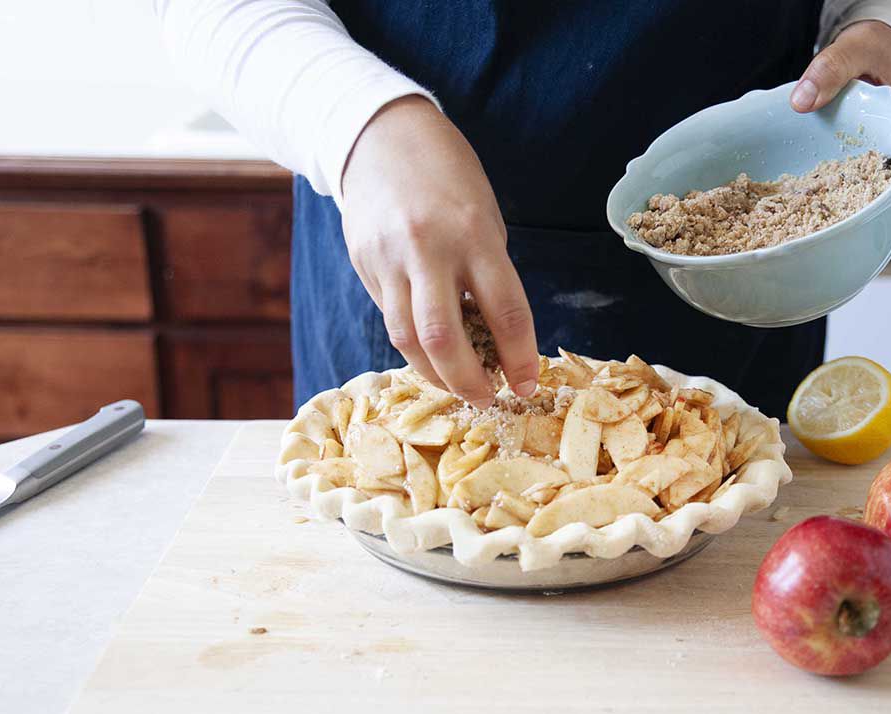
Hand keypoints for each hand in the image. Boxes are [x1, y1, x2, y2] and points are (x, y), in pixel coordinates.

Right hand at [340, 95, 538, 406]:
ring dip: (435, 374)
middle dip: (468, 380)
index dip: (518, 357)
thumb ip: (487, 276)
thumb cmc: (449, 181)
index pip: (505, 311)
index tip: (527, 385)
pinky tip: (430, 356)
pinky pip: (389, 318)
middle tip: (486, 398)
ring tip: (457, 387)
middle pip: (446, 338)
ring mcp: (390, 258)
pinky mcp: (364, 264)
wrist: (382, 137)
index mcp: (475, 235)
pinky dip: (412, 346)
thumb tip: (495, 340)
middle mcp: (430, 249)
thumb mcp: (484, 219)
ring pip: (408, 338)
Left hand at [790, 21, 890, 255]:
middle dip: (886, 230)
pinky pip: (845, 184)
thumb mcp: (855, 48)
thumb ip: (830, 69)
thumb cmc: (872, 47)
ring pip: (872, 197)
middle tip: (864, 258)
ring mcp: (874, 157)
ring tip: (836, 249)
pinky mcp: (853, 158)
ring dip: (860, 222)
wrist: (870, 44)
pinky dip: (833, 202)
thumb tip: (801, 102)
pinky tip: (809, 217)